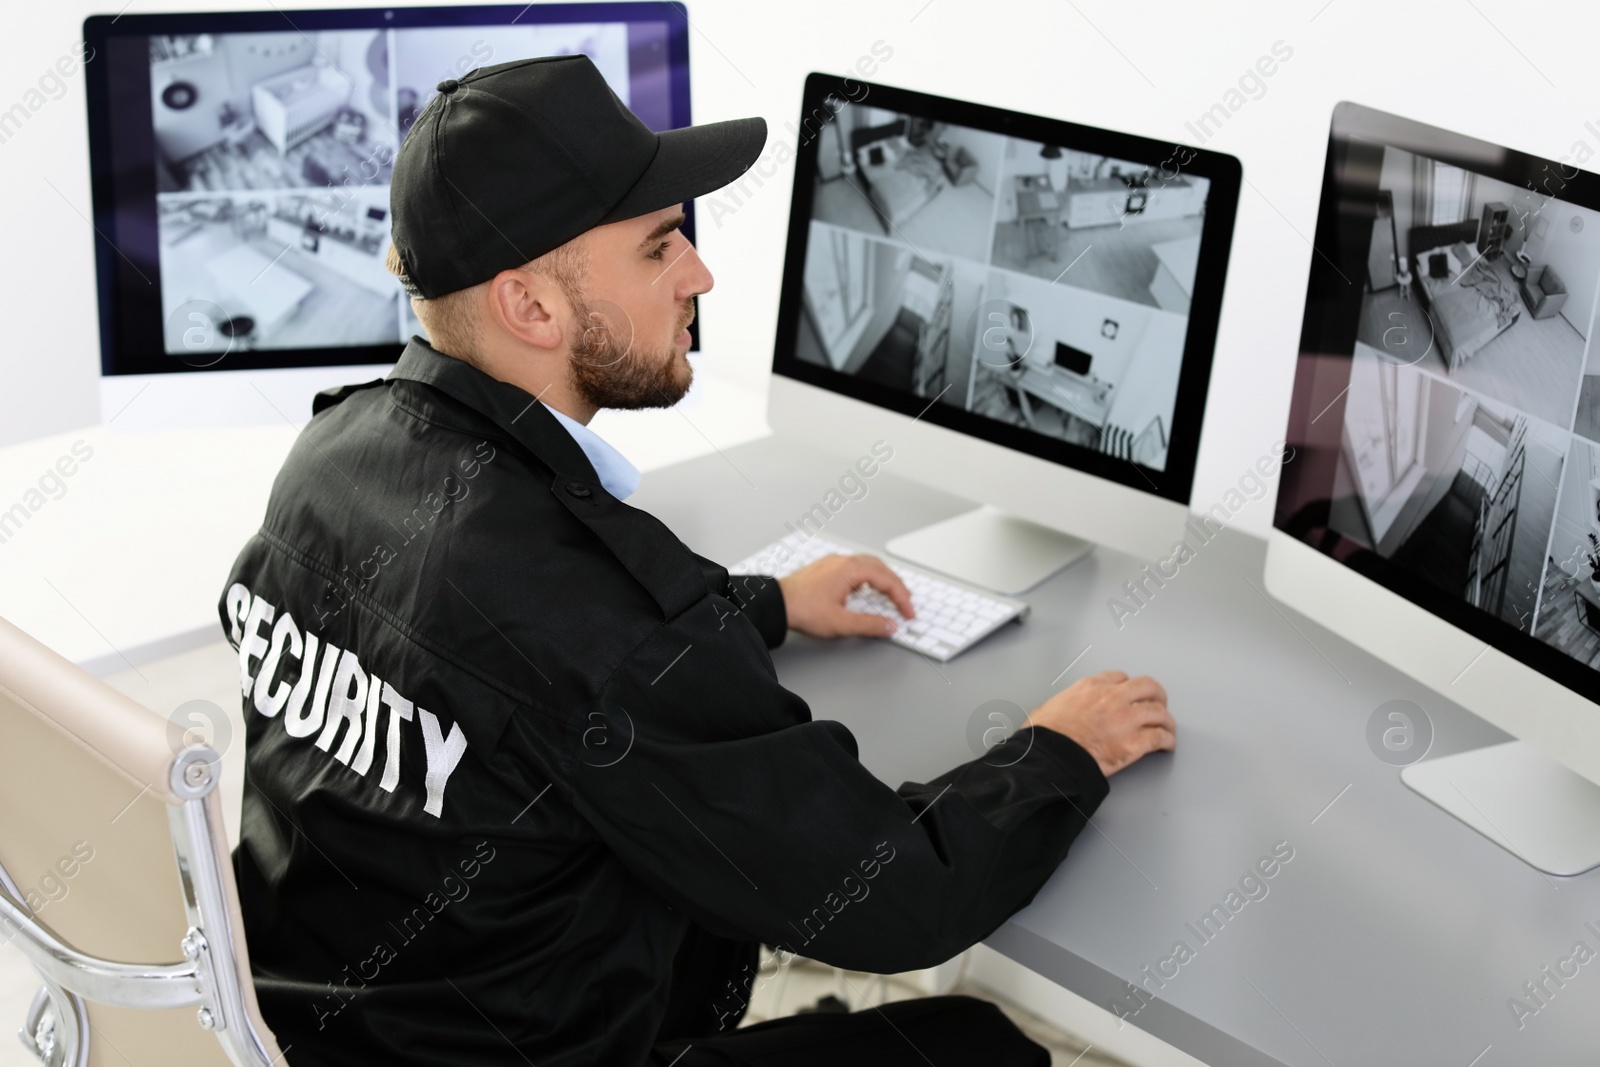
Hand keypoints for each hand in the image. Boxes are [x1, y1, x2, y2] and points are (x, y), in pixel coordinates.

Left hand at [778, 553, 914, 639]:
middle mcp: (843, 561)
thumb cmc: (802, 610)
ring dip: (882, 579)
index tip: (908, 613)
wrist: (776, 604)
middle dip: (896, 585)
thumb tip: (890, 625)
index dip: (902, 598)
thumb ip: (869, 625)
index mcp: (851, 570)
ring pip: (867, 565)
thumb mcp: (841, 623)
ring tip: (890, 595)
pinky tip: (864, 590)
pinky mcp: (825, 568)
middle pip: (880, 568)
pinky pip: (854, 567)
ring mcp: (833, 562)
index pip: (887, 580)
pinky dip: (867, 577)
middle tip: (905, 602)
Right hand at [1024, 670, 1174, 777]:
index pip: (1120, 677)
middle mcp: (1113, 698)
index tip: (1131, 693)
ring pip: (1159, 712)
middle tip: (1159, 703)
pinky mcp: (1134, 743)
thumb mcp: (1050, 705)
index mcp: (1091, 687)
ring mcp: (1126, 720)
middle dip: (1157, 695)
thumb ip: (1065, 702)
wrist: (1051, 756)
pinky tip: (1167, 744)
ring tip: (1167, 727)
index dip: (1128, 685)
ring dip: (1166, 720)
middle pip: (1148, 687)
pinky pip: (1160, 737)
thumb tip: (1061, 710)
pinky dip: (1167, 740)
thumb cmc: (1045, 735)